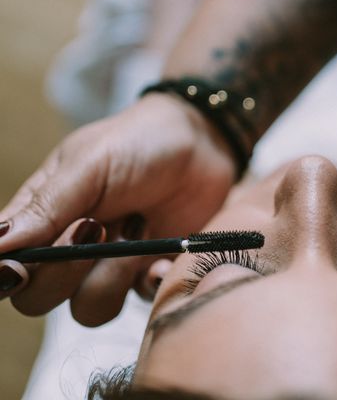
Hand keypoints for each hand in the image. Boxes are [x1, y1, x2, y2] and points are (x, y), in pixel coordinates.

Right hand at [0, 94, 235, 324]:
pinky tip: (162, 257)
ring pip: (88, 309)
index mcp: (42, 217)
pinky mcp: (147, 272)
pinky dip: (150, 283)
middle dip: (64, 272)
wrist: (203, 143)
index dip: (10, 273)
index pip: (7, 264)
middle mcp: (70, 249)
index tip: (25, 264)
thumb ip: (46, 206)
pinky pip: (139, 301)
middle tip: (97, 228)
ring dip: (112, 276)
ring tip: (139, 227)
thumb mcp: (89, 163)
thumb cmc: (140, 142)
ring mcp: (110, 265)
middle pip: (38, 298)